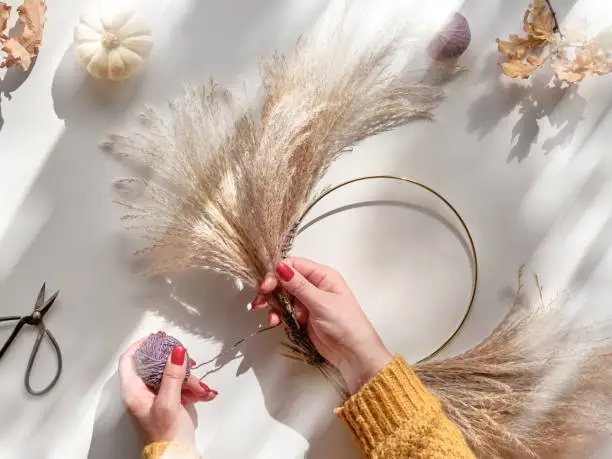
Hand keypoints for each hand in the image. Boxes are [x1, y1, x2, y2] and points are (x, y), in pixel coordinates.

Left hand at [118, 338, 217, 445]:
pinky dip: (191, 389)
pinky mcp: (168, 403)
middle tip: (186, 359)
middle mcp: (141, 393)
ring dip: (187, 379)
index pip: (129, 360)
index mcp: (133, 391)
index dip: (141, 345)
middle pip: (154, 365)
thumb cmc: (166, 435)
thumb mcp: (169, 402)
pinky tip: (201, 394)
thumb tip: (176, 350)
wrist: (175, 456)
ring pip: (170, 376)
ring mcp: (155, 398)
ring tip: (198, 388)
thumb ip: (172, 374)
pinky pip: (179, 387)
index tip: (157, 337)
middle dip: (174, 363)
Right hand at [252, 257, 392, 393]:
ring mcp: (307, 302)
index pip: (294, 265)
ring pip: (282, 297)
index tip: (266, 286)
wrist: (353, 354)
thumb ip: (299, 286)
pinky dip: (278, 316)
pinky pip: (285, 312)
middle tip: (260, 300)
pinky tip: (276, 322)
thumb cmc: (345, 324)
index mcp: (322, 276)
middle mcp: (314, 285)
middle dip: (271, 289)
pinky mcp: (303, 317)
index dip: (277, 273)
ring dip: (273, 305)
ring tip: (270, 317)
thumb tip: (280, 267)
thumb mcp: (321, 303)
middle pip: (285, 280)